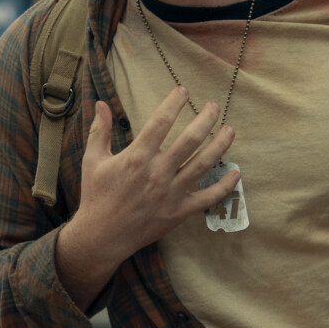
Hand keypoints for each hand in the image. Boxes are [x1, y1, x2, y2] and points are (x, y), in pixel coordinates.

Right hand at [53, 88, 237, 305]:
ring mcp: (171, 193)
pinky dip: (224, 186)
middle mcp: (157, 173)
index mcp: (136, 157)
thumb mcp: (93, 160)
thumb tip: (100, 103)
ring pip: (203, 164)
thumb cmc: (96, 196)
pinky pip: (208, 198)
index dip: (173, 103)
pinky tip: (235, 172)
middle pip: (190, 140)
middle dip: (205, 119)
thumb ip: (99, 130)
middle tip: (214, 106)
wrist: (101, 236)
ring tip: (230, 130)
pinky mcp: (179, 212)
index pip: (160, 122)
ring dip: (220, 145)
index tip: (183, 90)